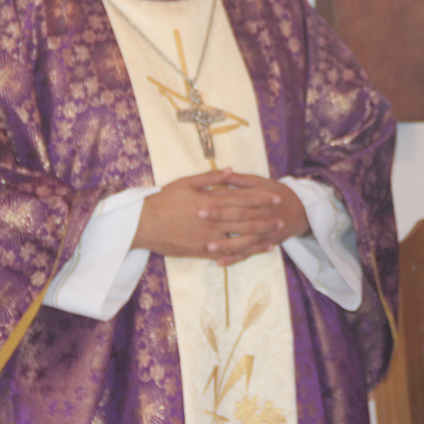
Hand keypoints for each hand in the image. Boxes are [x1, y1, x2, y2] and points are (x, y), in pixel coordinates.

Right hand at [133, 168, 308, 265]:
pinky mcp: (200, 251)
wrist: (141, 223)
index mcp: (210, 201)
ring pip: (238, 238)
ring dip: (259, 237)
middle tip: (282, 218)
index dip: (260, 198)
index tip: (275, 197)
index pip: (241, 199)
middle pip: (244, 219)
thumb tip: (230, 170)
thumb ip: (210, 178)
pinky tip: (253, 251)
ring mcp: (207, 237)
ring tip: (274, 236)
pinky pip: (224, 253)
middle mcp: (212, 220)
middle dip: (265, 218)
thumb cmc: (162, 200)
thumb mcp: (185, 183)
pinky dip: (240, 253)